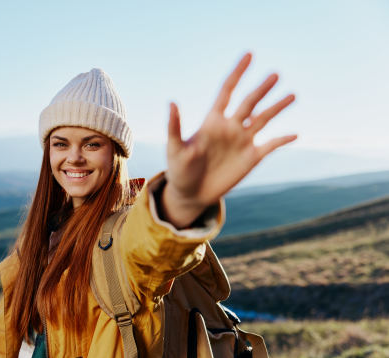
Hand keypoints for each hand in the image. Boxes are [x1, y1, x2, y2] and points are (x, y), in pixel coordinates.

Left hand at [162, 52, 296, 227]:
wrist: (190, 193)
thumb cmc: (179, 169)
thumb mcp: (174, 148)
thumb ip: (174, 126)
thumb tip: (172, 102)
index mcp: (213, 121)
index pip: (227, 91)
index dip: (238, 73)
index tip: (249, 55)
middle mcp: (230, 127)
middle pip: (249, 102)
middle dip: (262, 89)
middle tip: (275, 74)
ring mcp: (242, 141)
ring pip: (264, 119)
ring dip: (277, 107)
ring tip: (292, 95)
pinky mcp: (251, 158)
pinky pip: (270, 146)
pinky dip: (282, 140)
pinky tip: (294, 134)